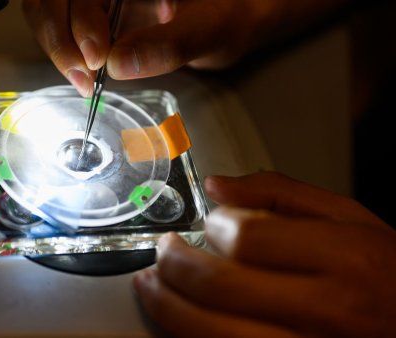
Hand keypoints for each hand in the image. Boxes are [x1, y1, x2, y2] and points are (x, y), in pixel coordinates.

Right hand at [22, 0, 262, 95]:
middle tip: (84, 79)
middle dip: (60, 37)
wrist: (232, 19)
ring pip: (48, 9)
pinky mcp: (93, 12)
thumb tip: (118, 64)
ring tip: (83, 82)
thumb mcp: (208, 29)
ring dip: (57, 47)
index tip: (97, 58)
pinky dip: (65, 52)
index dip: (80, 18)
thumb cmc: (228, 15)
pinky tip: (84, 76)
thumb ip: (168, 45)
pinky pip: (60, 26)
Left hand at [133, 172, 395, 336]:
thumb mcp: (351, 219)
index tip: (209, 225)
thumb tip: (217, 185)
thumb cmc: (386, 274)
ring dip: (168, 306)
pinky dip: (191, 336)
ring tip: (151, 285)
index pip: (249, 238)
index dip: (214, 228)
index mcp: (344, 259)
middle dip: (174, 264)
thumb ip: (282, 193)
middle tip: (163, 251)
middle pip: (220, 286)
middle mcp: (327, 311)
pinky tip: (181, 318)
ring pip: (213, 334)